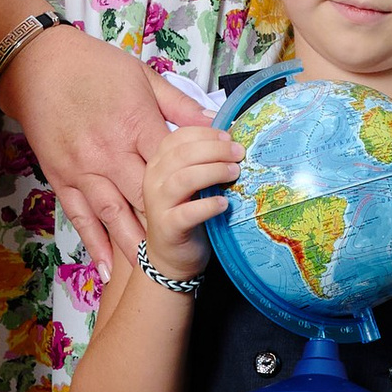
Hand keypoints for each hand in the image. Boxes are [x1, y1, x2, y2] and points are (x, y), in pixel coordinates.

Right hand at [0, 24, 208, 272]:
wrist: (38, 65)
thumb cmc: (94, 66)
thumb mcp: (143, 77)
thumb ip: (179, 106)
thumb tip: (214, 125)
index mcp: (134, 125)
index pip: (175, 163)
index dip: (202, 176)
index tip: (219, 191)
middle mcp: (110, 153)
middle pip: (149, 196)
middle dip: (174, 218)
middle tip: (198, 242)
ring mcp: (84, 170)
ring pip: (115, 216)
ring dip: (136, 244)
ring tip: (156, 267)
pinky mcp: (61, 179)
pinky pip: (80, 219)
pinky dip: (95, 245)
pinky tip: (107, 268)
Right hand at [137, 124, 240, 278]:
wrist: (171, 257)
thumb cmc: (187, 214)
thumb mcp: (191, 182)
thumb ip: (202, 162)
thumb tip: (232, 141)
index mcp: (159, 164)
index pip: (178, 137)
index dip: (205, 134)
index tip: (229, 138)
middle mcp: (153, 180)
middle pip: (182, 154)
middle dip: (215, 149)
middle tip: (239, 154)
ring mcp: (157, 204)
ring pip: (183, 178)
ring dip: (213, 172)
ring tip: (234, 173)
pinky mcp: (167, 227)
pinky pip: (188, 213)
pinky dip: (209, 205)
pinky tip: (225, 203)